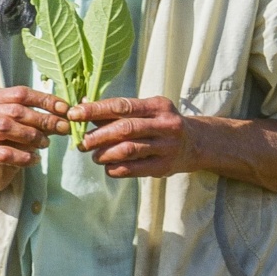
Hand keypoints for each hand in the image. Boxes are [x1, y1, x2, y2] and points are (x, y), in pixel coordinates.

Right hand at [0, 86, 67, 192]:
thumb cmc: (6, 142)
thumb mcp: (22, 125)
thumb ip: (39, 118)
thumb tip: (64, 114)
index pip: (20, 93)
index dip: (44, 100)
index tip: (64, 109)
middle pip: (15, 110)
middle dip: (43, 119)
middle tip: (62, 128)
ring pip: (6, 127)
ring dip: (32, 136)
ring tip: (46, 144)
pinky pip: (4, 153)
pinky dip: (24, 157)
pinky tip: (35, 159)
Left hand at [72, 101, 276, 194]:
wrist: (202, 144)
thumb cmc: (166, 124)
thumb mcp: (151, 110)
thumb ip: (123, 110)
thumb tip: (85, 110)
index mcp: (158, 106)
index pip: (122, 105)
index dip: (95, 110)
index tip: (74, 113)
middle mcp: (165, 125)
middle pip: (125, 129)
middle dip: (98, 136)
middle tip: (81, 142)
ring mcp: (167, 147)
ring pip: (129, 151)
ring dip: (106, 154)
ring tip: (94, 156)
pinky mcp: (166, 167)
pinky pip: (136, 170)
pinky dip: (118, 169)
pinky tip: (109, 169)